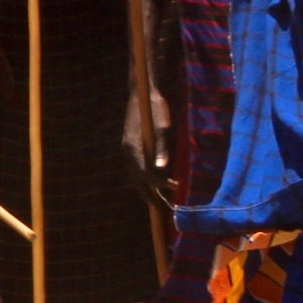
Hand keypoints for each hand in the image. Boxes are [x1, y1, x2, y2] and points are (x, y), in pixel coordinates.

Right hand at [117, 88, 175, 213]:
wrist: (143, 91)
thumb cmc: (155, 107)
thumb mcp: (162, 126)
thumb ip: (161, 148)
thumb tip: (163, 169)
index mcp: (133, 148)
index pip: (146, 175)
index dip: (160, 185)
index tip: (175, 189)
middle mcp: (127, 152)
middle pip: (137, 180)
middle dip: (150, 195)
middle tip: (164, 210)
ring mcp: (128, 149)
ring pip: (135, 176)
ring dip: (147, 189)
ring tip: (158, 203)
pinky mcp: (131, 146)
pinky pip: (136, 169)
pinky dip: (144, 179)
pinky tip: (153, 183)